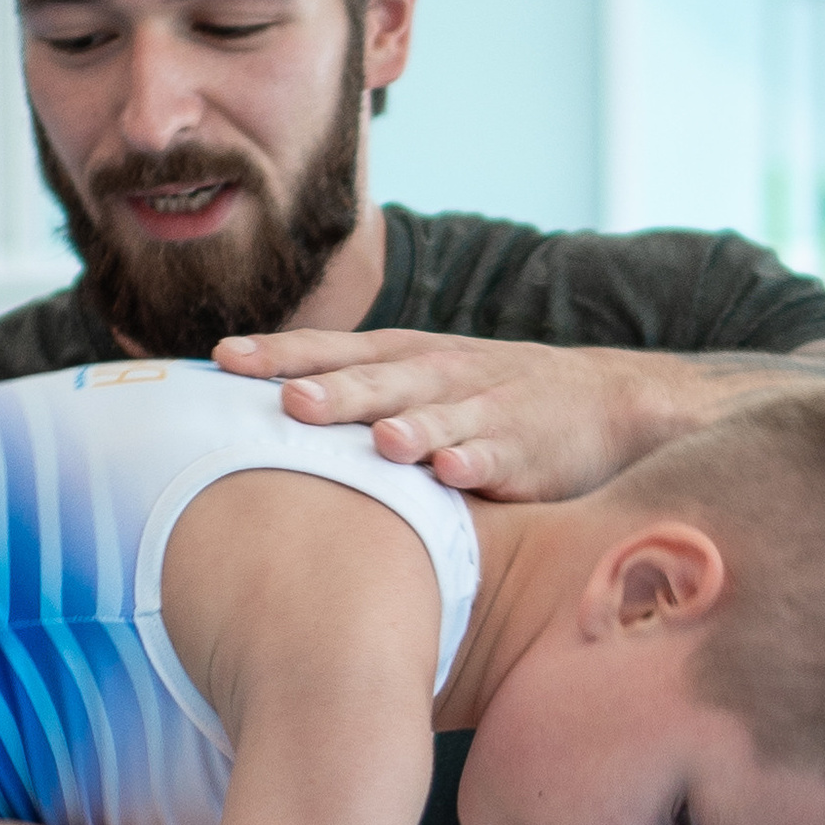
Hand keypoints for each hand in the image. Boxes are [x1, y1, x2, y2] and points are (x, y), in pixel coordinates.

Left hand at [214, 328, 670, 500]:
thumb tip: (254, 419)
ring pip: (438, 418)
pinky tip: (453, 474)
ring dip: (408, 428)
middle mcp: (436, 376)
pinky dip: (475, 464)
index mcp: (402, 358)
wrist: (601, 401)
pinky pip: (495, 458)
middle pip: (377, 382)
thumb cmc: (484, 399)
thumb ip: (352, 396)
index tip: (222, 358)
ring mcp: (483, 411)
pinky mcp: (525, 450)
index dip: (280, 353)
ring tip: (379, 441)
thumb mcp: (418, 380)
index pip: (332, 350)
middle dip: (334, 391)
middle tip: (287, 401)